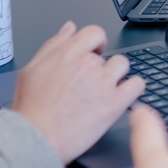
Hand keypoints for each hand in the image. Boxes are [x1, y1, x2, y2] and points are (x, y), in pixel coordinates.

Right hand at [11, 21, 143, 164]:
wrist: (36, 138)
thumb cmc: (30, 109)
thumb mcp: (32, 69)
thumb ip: (54, 45)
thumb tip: (69, 28)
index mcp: (68, 53)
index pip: (95, 32)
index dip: (96, 43)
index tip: (94, 53)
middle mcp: (88, 64)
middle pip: (108, 54)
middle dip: (101, 65)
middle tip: (89, 82)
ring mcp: (104, 82)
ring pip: (123, 65)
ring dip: (116, 75)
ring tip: (103, 90)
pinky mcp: (115, 102)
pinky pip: (137, 85)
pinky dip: (132, 89)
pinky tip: (121, 96)